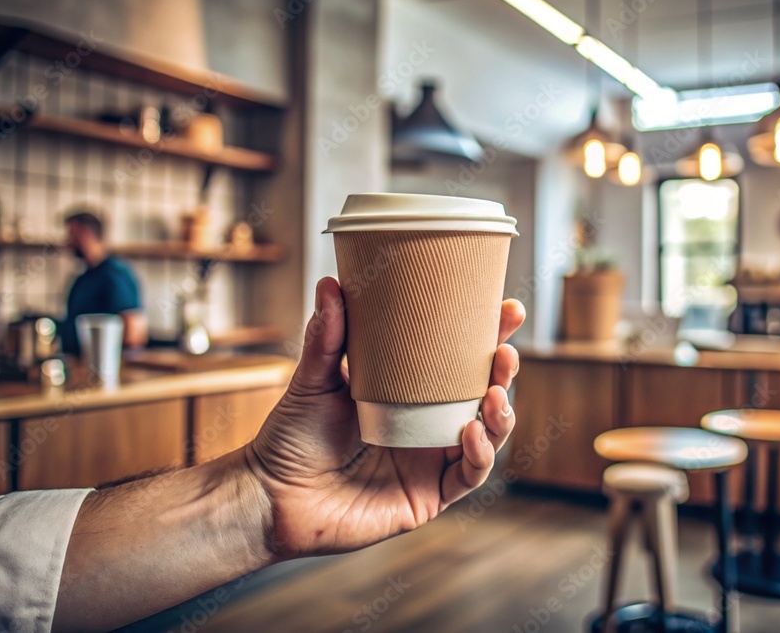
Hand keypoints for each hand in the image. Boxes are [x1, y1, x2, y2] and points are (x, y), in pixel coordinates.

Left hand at [247, 277, 524, 560]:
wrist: (273, 497)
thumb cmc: (291, 438)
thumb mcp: (313, 381)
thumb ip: (327, 338)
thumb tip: (330, 283)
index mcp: (409, 394)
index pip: (459, 362)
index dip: (489, 337)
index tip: (506, 309)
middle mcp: (427, 426)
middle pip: (483, 395)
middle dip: (504, 373)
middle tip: (506, 351)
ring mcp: (431, 461)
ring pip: (488, 436)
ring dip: (501, 413)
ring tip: (495, 392)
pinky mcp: (429, 496)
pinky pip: (468, 475)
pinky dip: (478, 454)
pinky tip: (470, 431)